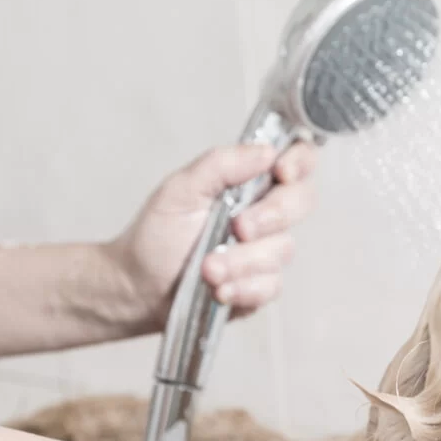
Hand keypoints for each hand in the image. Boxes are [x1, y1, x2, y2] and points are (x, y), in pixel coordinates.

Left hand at [106, 142, 317, 328]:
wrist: (139, 285)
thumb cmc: (158, 234)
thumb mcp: (180, 189)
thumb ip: (222, 164)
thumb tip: (266, 151)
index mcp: (250, 181)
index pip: (297, 160)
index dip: (300, 162)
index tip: (281, 172)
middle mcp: (266, 213)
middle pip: (302, 201)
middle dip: (271, 216)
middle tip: (238, 228)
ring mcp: (266, 251)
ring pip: (282, 249)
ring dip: (242, 261)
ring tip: (207, 269)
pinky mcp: (261, 286)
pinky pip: (271, 286)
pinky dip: (243, 288)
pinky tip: (219, 289)